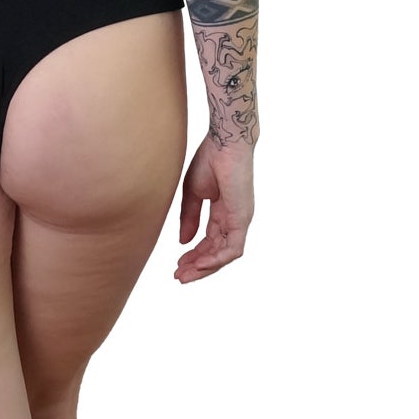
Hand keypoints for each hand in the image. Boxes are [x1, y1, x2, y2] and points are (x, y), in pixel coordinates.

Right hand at [174, 134, 254, 281]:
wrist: (224, 142)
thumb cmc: (210, 159)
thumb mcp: (192, 194)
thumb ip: (188, 218)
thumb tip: (183, 241)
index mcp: (223, 213)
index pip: (209, 242)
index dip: (193, 255)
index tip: (176, 265)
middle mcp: (234, 220)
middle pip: (216, 252)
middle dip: (196, 266)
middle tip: (178, 276)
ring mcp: (240, 220)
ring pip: (224, 255)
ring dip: (204, 267)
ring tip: (184, 274)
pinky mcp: (242, 219)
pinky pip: (232, 249)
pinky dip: (215, 260)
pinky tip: (198, 265)